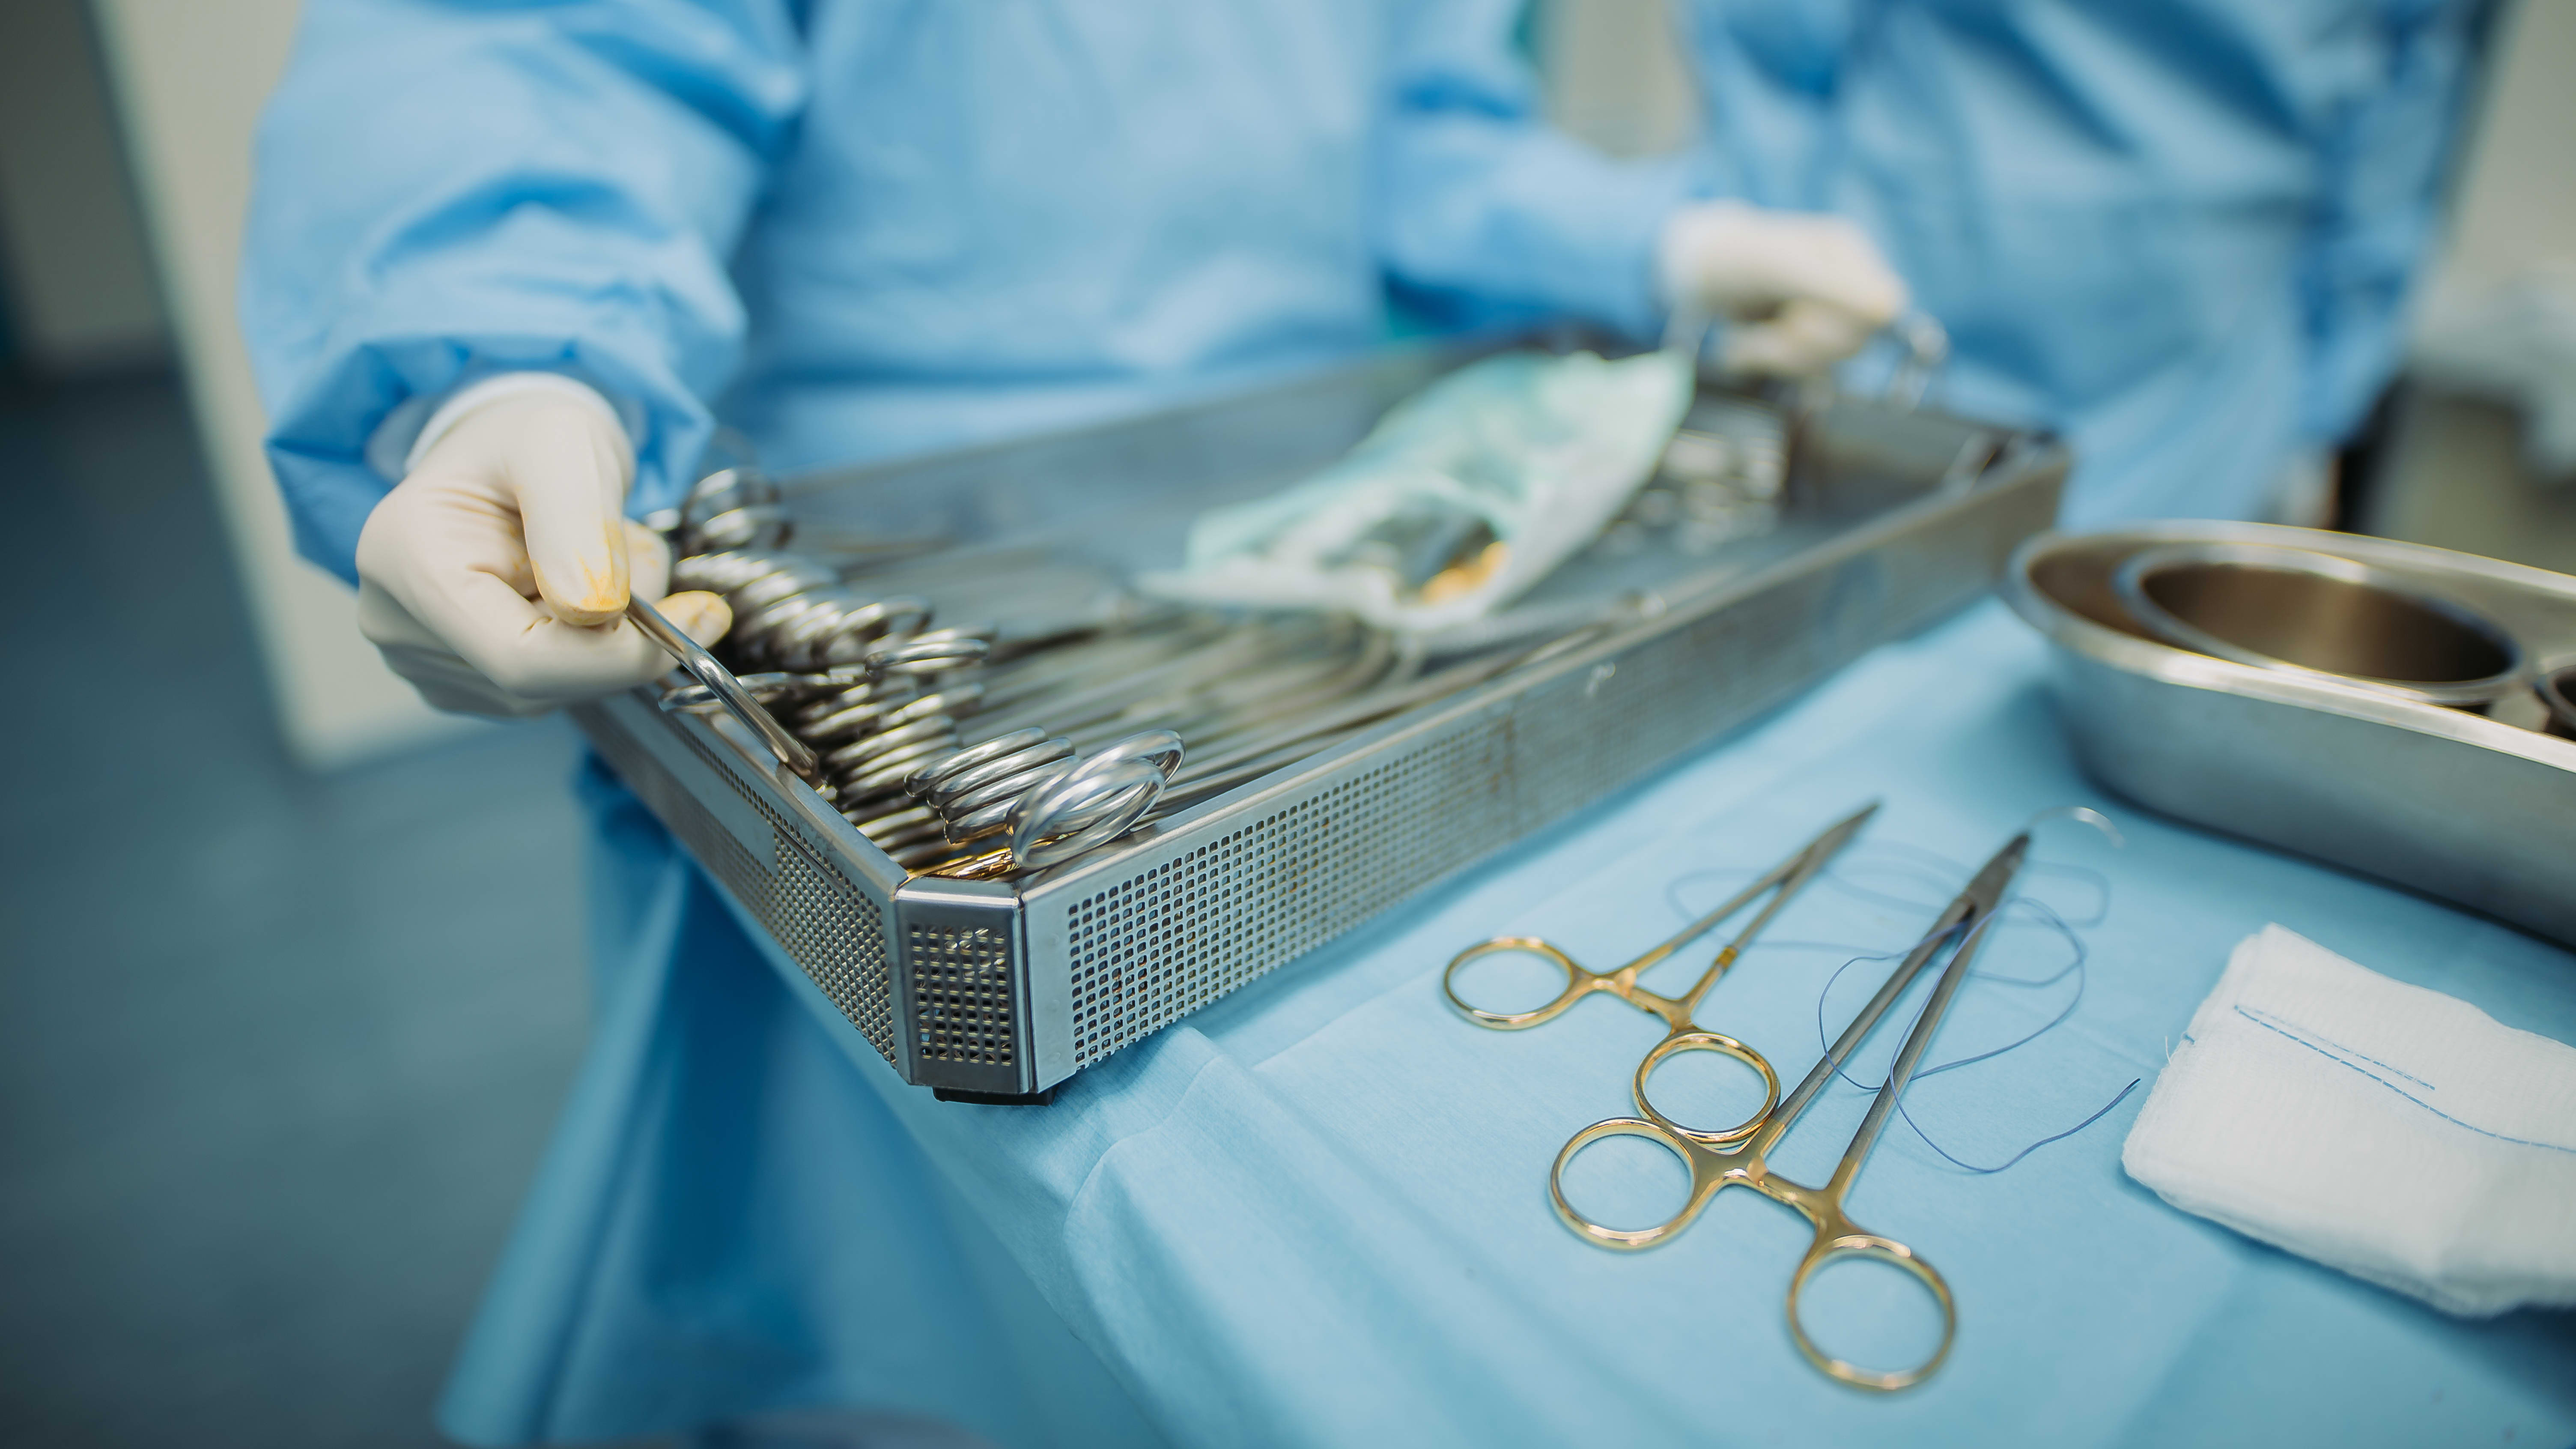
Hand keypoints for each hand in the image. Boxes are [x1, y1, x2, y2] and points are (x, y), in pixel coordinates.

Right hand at [354, 389, 730, 716]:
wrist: (504, 455)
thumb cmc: (524, 438)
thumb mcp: (560, 442)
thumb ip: (576, 520)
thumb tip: (594, 612)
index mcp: (406, 562)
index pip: (522, 659)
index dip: (621, 655)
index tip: (699, 613)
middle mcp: (399, 626)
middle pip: (549, 678)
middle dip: (624, 626)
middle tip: (636, 550)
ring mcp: (430, 663)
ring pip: (564, 686)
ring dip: (615, 628)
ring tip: (598, 552)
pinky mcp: (469, 681)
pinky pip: (562, 684)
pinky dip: (597, 640)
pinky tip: (581, 587)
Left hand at [1657, 200, 1908, 375]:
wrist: (1692, 272)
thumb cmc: (1732, 256)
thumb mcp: (1778, 266)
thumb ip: (1833, 285)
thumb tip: (1889, 308)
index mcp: (1846, 253)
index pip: (1882, 307)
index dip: (1842, 324)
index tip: (1797, 315)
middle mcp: (1845, 283)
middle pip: (1853, 342)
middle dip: (1800, 343)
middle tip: (1767, 327)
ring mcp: (1826, 313)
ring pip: (1827, 362)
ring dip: (1777, 356)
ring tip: (1747, 338)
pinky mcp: (1805, 341)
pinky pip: (1806, 371)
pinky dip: (1767, 361)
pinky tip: (1744, 347)